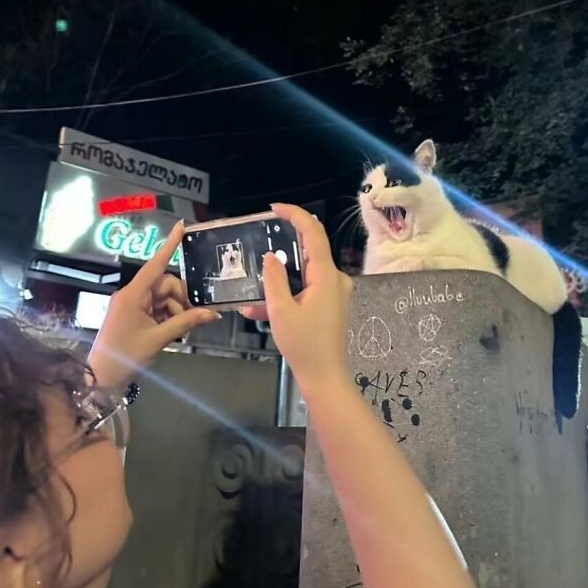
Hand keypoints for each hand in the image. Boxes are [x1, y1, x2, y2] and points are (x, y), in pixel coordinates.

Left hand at [89, 220, 217, 388]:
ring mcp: (132, 306)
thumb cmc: (126, 355)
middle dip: (180, 300)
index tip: (180, 227)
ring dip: (176, 312)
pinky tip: (172, 335)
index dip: (169, 245)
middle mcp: (132, 295)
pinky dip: (168, 319)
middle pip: (165, 285)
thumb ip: (185, 324)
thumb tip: (211, 313)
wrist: (102, 376)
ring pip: (163, 299)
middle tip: (190, 321)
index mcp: (133, 294)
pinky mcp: (134, 317)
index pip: (156, 264)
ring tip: (178, 334)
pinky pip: (157, 310)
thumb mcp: (158, 339)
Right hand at [238, 202, 352, 395]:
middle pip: (307, 253)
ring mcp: (334, 294)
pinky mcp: (330, 308)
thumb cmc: (304, 346)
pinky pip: (305, 292)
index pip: (313, 232)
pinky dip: (285, 297)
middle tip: (259, 250)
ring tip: (252, 294)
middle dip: (281, 253)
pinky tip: (258, 311)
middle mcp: (335, 280)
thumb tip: (272, 257)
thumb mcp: (281, 311)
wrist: (325, 379)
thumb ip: (274, 279)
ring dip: (278, 282)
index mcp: (326, 275)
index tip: (274, 209)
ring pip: (303, 275)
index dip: (294, 215)